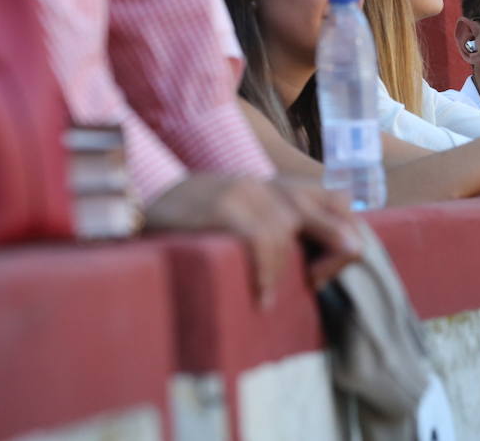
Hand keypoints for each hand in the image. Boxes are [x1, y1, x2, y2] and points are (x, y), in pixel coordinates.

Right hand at [144, 175, 362, 307]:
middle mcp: (263, 184)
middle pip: (320, 208)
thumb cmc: (192, 231)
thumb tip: (330, 259)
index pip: (334, 197)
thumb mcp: (241, 226)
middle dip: (332, 245)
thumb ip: (279, 233)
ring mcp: (242, 190)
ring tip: (274, 295)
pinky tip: (261, 295)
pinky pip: (260, 239)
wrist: (134, 214)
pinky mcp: (223, 205)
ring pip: (287, 228)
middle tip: (320, 280)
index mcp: (274, 187)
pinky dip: (267, 270)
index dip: (344, 229)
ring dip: (287, 267)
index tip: (334, 265)